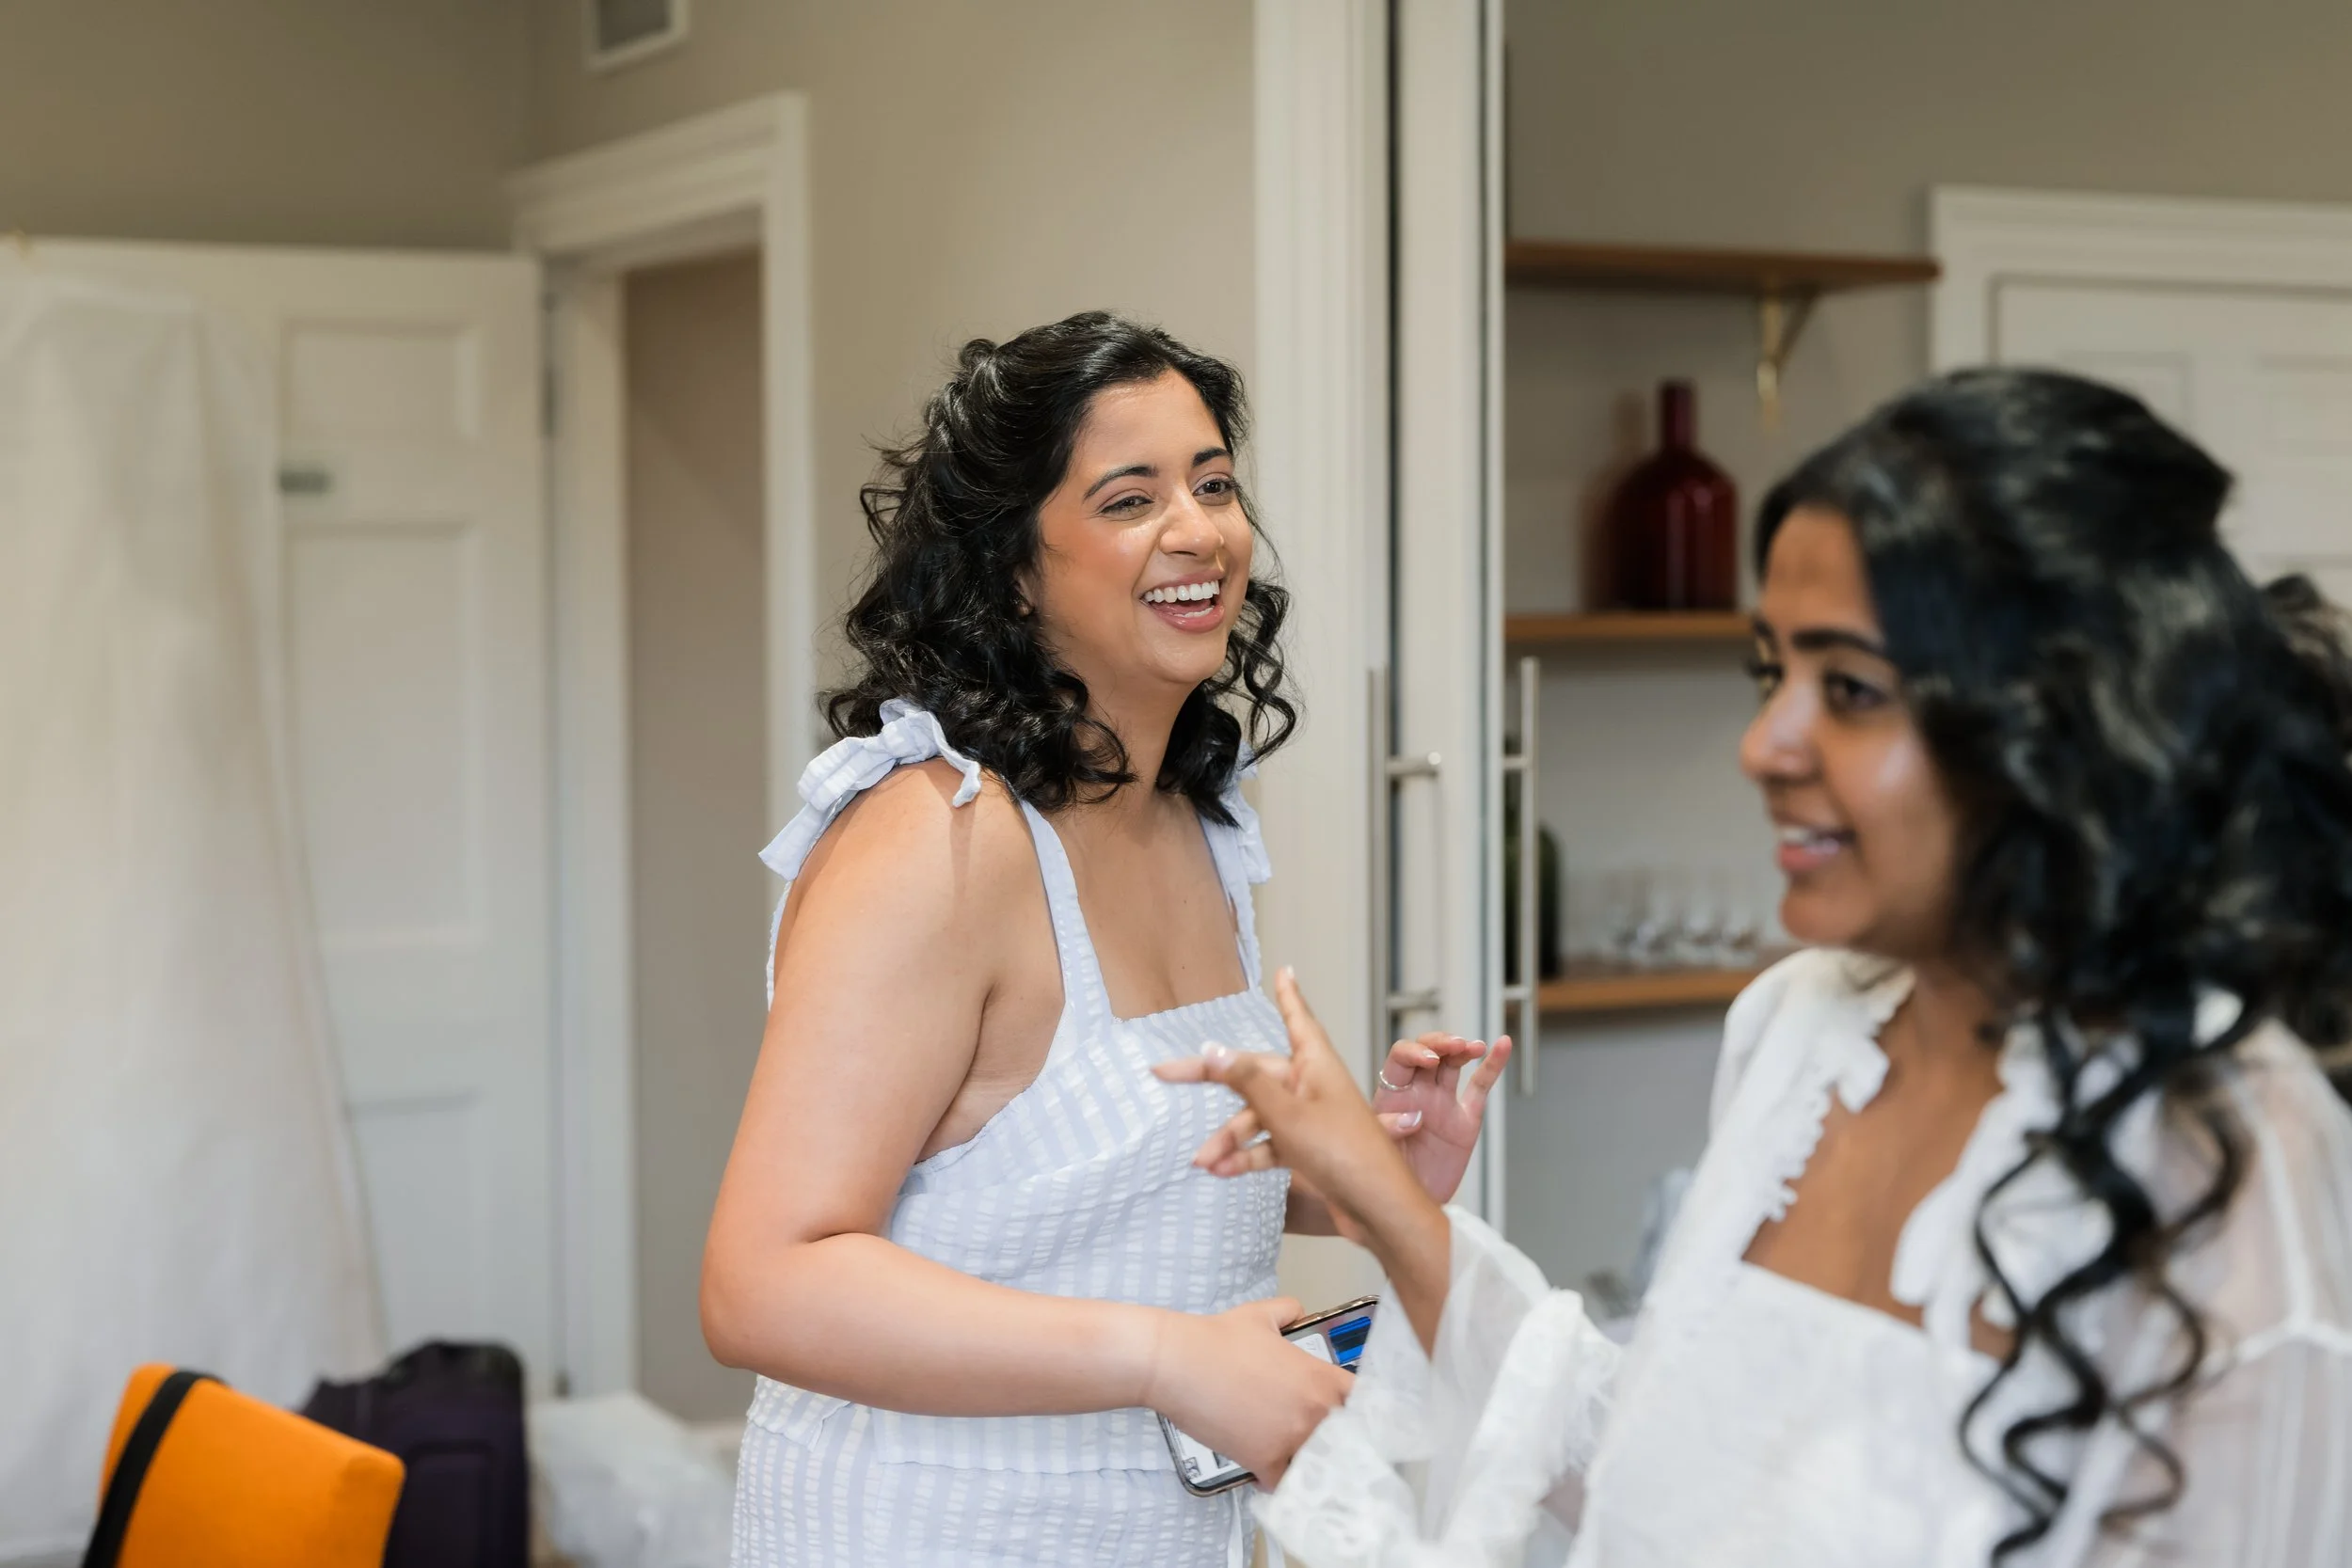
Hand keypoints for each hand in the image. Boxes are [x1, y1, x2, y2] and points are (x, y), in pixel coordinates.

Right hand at [1142, 1296, 1355, 1486]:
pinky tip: (1269, 1473)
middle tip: (1319, 1441)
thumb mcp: (1261, 1315)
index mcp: (1320, 1378)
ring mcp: (1291, 1439)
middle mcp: (1314, 1412)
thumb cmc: (1218, 1339)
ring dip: (1308, 1463)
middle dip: (1335, 1442)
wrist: (1181, 1363)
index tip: (1351, 1417)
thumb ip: (1289, 1312)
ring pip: (1317, 1465)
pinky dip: (1278, 1481)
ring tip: (1295, 1460)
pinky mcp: (1264, 1461)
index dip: (1359, 1412)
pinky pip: (1284, 1483)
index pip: (1362, 1404)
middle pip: (1345, 1440)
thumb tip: (1297, 1312)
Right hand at [1155, 970, 1440, 1253]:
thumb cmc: (1346, 1154)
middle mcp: (1313, 1086)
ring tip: (1202, 1161)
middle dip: (1213, 1082)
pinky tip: (1221, 1171)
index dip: (1287, 995)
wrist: (1378, 1211)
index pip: (1296, 1018)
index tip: (1283, 972)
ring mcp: (1310, 1119)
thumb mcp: (1288, 1114)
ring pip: (1257, 1117)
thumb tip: (1212, 1049)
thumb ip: (1247, 1081)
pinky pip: (1268, 1146)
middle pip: (1254, 1074)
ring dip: (1229, 1138)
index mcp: (1315, 1064)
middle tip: (1163, 1073)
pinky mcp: (1308, 1151)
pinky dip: (1246, 1157)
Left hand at [1369, 1030, 1511, 1205]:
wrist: (1410, 1206)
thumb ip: (1387, 1129)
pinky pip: (1479, 1088)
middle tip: (1455, 1046)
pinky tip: (1502, 1046)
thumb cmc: (1385, 1177)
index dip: (1413, 1052)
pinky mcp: (1465, 1120)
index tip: (1429, 1060)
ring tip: (1473, 1047)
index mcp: (1391, 1095)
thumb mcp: (1377, 1152)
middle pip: (1427, 1053)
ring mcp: (1442, 1104)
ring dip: (1463, 1049)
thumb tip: (1412, 1116)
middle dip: (1440, 1044)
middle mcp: (1416, 1093)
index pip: (1399, 1059)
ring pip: (1452, 1065)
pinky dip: (1492, 1066)